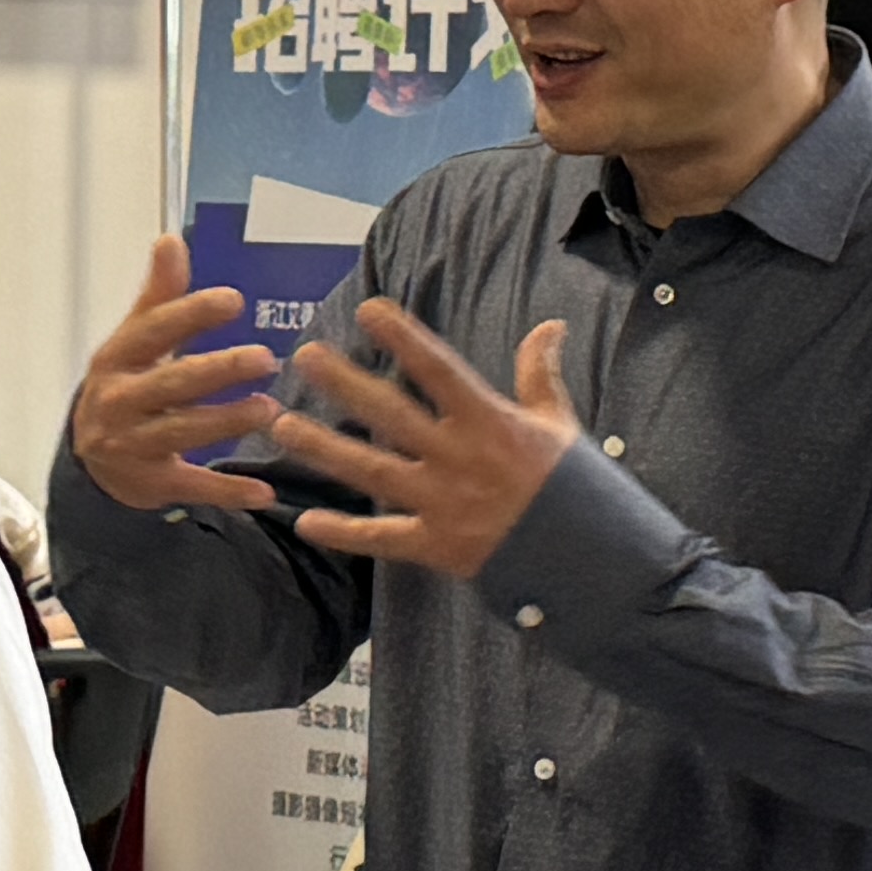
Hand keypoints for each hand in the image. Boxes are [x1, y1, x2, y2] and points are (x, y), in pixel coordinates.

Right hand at [68, 234, 285, 516]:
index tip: (234, 300)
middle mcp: (119, 401)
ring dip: (227, 422)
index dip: (191, 315)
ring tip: (270, 410)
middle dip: (218, 371)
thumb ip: (159, 295)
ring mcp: (132, 445)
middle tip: (266, 359)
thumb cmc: (126, 384)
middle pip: (172, 383)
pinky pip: (192, 486)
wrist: (92, 458)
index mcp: (117, 358)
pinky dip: (227, 490)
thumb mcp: (135, 339)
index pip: (153, 331)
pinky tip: (264, 492)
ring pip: (182, 433)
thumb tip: (171, 239)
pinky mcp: (151, 483)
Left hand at [271, 300, 581, 581]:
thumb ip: (540, 375)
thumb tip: (550, 325)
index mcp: (490, 422)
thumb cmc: (576, 489)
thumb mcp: (560, 425)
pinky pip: (383, 539)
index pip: (439, 370)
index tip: (369, 310)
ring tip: (281, 425)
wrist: (590, 560)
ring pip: (372, 472)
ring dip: (324, 448)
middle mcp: (459, 459)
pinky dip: (344, 533)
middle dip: (345, 384)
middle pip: (391, 414)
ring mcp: (444, 504)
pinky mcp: (437, 547)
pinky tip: (306, 522)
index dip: (404, 338)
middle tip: (305, 355)